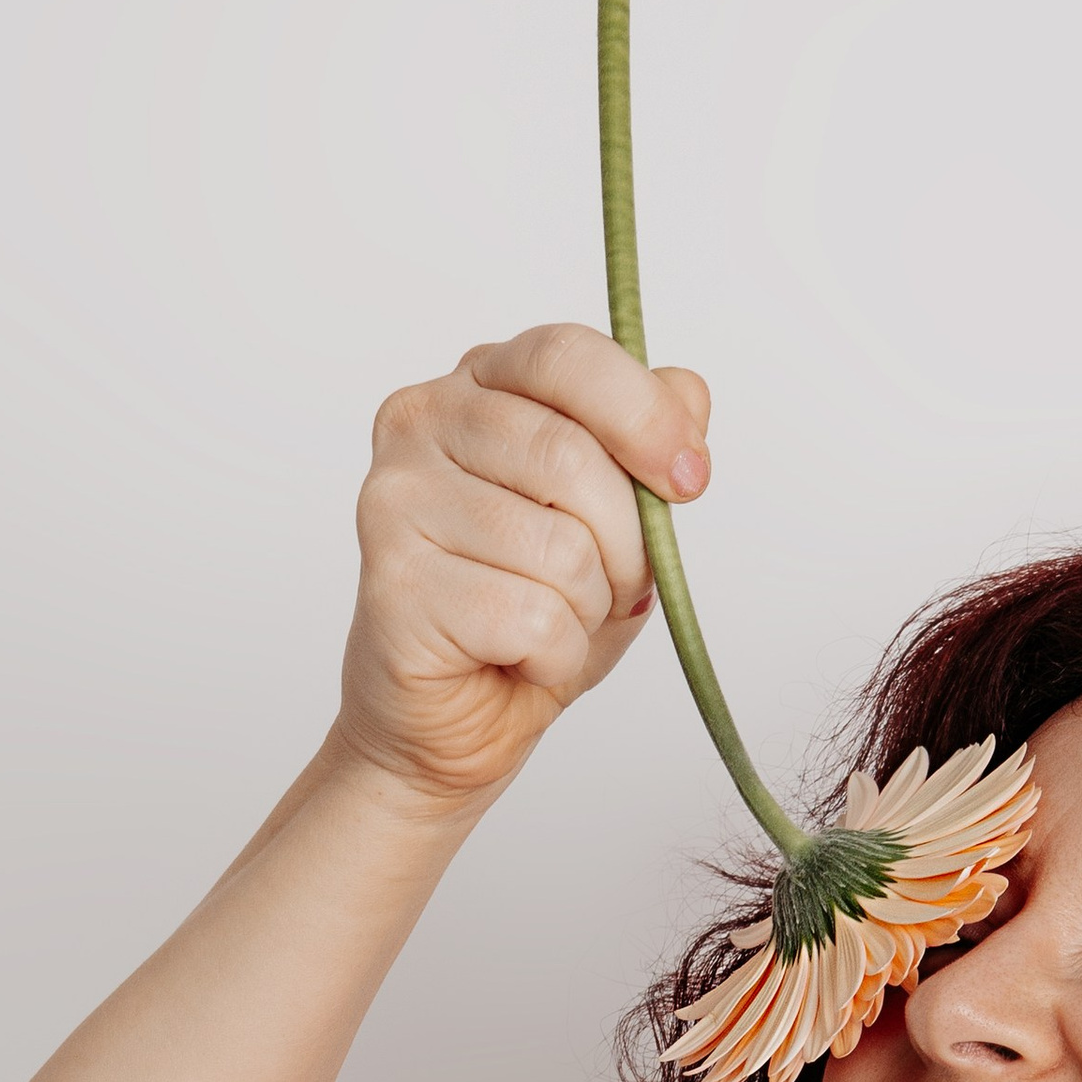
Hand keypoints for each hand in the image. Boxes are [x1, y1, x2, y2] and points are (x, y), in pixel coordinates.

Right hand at [335, 321, 710, 806]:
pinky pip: (531, 617)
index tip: (688, 478)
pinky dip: (554, 656)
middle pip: (571, 457)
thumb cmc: (527, 619)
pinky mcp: (393, 582)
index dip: (643, 416)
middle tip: (605, 589)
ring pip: (559, 547)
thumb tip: (687, 392)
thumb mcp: (613, 528)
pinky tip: (516, 659)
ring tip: (548, 625)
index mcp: (476, 385)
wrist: (451, 723)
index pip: (565, 357)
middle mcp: (421, 422)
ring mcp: (396, 499)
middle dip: (624, 545)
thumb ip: (644, 453)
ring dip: (586, 609)